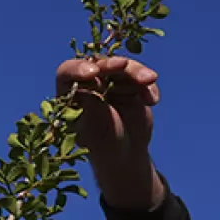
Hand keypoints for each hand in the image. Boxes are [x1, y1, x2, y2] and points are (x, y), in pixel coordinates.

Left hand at [56, 55, 164, 209]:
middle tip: (123, 65)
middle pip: (98, 64)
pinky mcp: (130, 86)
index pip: (67, 73)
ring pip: (122, 66)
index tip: (93, 73)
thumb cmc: (103, 146)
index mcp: (70, 95)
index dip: (78, 68)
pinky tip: (152, 101)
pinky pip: (140, 76)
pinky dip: (148, 86)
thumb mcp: (95, 127)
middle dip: (112, 64)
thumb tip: (94, 76)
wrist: (126, 156)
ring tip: (148, 80)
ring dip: (136, 71)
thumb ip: (93, 102)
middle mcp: (88, 86)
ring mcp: (110, 84)